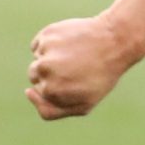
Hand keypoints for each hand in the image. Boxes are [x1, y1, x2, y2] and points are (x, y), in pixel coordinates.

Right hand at [27, 14, 144, 120]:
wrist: (116, 42)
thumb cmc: (101, 76)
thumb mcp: (84, 103)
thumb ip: (52, 109)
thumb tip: (28, 92)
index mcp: (52, 91)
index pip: (39, 97)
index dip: (56, 91)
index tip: (69, 83)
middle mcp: (44, 71)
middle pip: (35, 77)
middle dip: (51, 75)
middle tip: (76, 68)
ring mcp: (44, 51)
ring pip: (37, 60)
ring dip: (50, 59)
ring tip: (74, 56)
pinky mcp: (46, 34)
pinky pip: (39, 44)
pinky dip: (51, 45)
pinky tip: (70, 44)